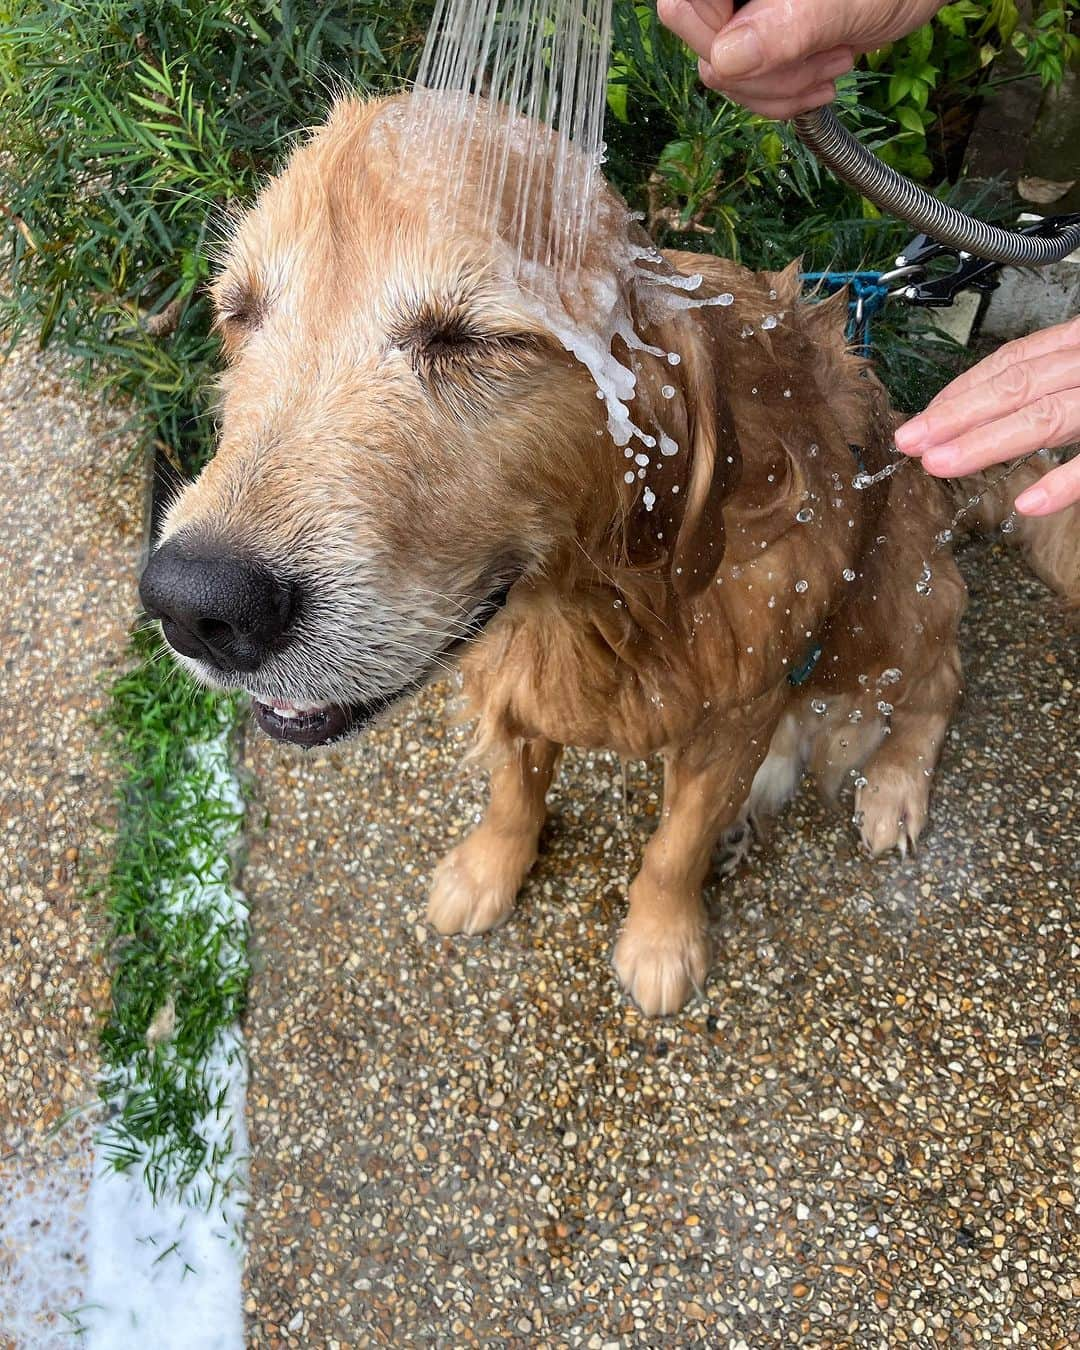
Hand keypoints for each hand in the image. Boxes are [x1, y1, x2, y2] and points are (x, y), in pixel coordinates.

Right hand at [657, 0, 942, 116]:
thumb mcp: (844, 1)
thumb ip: (786, 25)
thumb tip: (726, 58)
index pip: (683, 6)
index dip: (717, 39)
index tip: (772, 49)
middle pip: (701, 46)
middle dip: (759, 74)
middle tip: (821, 57)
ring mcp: (743, 15)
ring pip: (722, 74)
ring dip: (779, 89)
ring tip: (834, 63)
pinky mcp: (760, 41)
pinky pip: (745, 85)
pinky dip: (784, 96)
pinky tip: (824, 78)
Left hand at [894, 318, 1079, 516]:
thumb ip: (1049, 380)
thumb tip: (988, 410)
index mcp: (1077, 345)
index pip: (1012, 364)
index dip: (962, 391)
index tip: (922, 419)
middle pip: (1017, 387)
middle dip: (957, 415)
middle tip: (911, 441)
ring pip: (1046, 417)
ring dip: (988, 442)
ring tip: (941, 463)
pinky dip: (1063, 482)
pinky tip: (1027, 503)